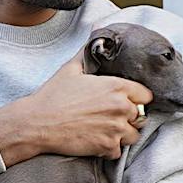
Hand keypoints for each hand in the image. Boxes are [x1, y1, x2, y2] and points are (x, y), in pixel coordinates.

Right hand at [0, 62, 150, 165]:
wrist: (37, 123)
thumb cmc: (53, 96)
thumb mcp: (71, 68)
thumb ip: (88, 52)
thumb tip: (96, 31)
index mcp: (117, 86)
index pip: (146, 95)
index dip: (137, 99)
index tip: (126, 102)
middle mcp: (121, 107)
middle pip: (141, 116)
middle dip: (129, 118)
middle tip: (112, 118)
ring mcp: (115, 129)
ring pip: (133, 136)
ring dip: (122, 135)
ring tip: (106, 132)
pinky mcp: (106, 146)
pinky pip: (117, 152)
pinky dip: (109, 150)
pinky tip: (97, 143)